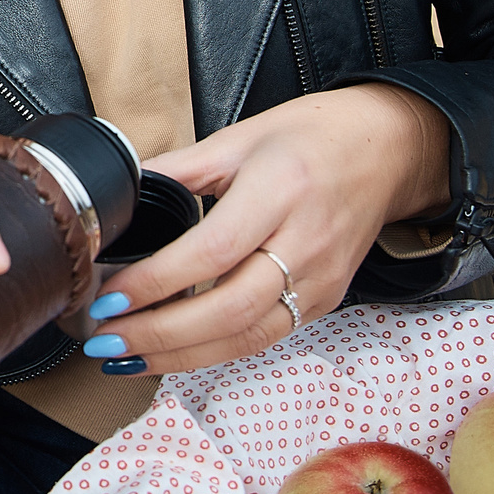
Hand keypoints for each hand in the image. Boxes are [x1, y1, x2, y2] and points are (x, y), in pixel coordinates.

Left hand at [86, 85, 449, 374]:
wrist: (388, 149)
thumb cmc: (311, 137)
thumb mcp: (238, 138)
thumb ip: (177, 169)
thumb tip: (118, 196)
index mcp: (279, 189)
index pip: (212, 251)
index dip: (156, 282)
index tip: (108, 296)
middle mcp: (306, 241)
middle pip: (230, 308)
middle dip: (159, 333)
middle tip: (104, 338)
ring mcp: (321, 279)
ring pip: (247, 337)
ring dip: (180, 356)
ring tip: (124, 356)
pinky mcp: (326, 301)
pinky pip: (264, 337)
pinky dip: (212, 352)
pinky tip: (170, 354)